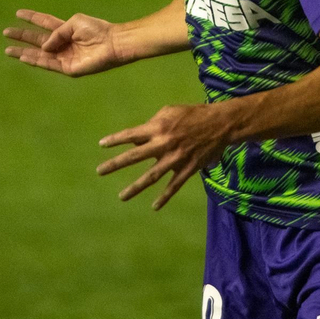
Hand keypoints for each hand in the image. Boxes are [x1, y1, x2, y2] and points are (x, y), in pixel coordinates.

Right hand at [3, 9, 126, 76]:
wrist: (112, 43)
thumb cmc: (98, 30)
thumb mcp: (74, 23)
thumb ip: (56, 32)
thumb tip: (44, 46)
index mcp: (67, 30)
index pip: (45, 22)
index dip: (32, 18)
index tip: (18, 13)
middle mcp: (64, 43)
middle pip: (38, 39)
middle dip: (22, 36)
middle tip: (6, 32)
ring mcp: (65, 57)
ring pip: (39, 55)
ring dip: (23, 52)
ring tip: (7, 49)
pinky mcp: (68, 68)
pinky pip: (48, 64)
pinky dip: (35, 61)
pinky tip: (23, 56)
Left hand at [97, 104, 228, 209]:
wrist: (220, 124)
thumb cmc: (192, 114)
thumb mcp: (170, 111)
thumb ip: (153, 124)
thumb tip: (137, 141)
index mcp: (159, 127)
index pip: (132, 134)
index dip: (116, 139)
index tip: (101, 145)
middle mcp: (164, 144)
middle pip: (135, 156)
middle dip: (116, 164)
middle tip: (99, 171)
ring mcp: (175, 158)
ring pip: (151, 176)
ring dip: (135, 187)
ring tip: (121, 197)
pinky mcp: (187, 168)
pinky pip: (174, 186)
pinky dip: (165, 197)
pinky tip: (155, 207)